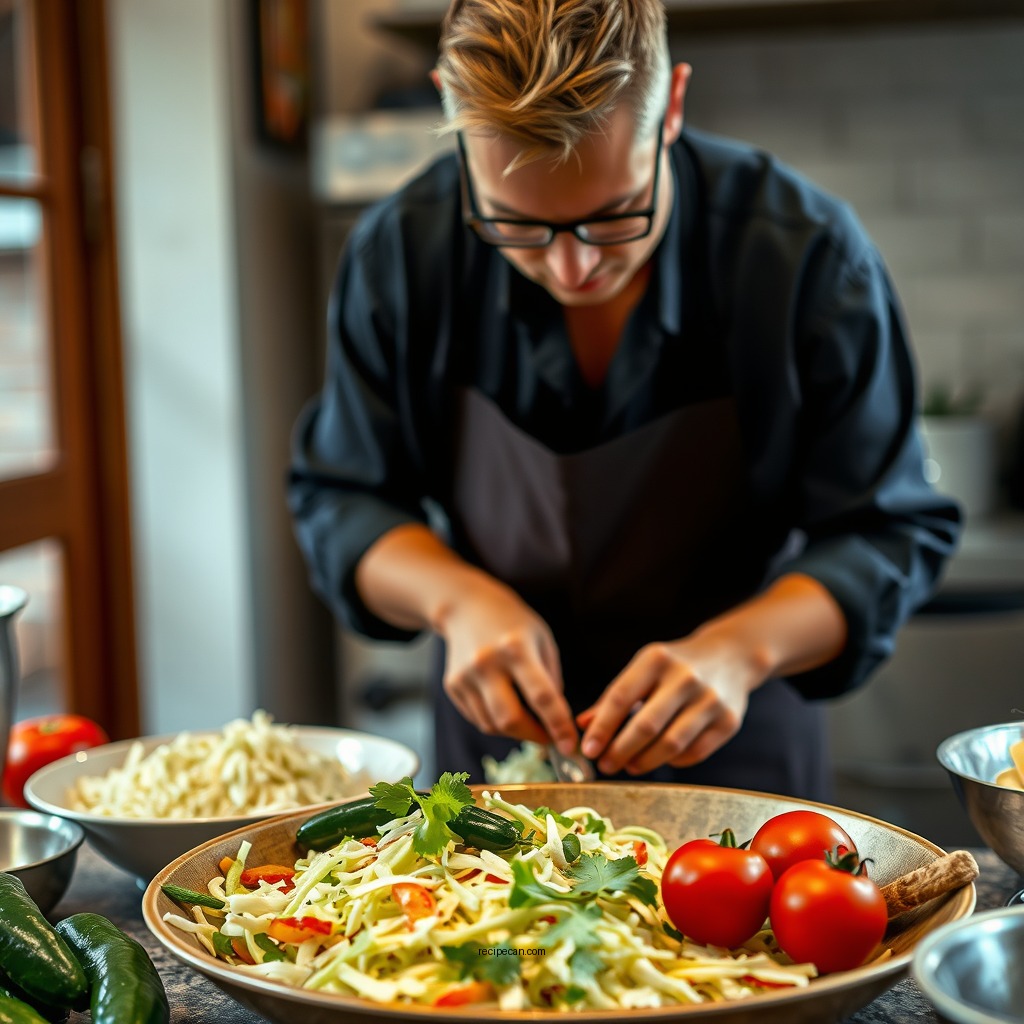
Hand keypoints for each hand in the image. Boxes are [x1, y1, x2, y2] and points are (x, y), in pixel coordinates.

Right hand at [437, 576, 577, 754]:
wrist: (466, 606)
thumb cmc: (513, 623)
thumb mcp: (542, 639)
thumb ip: (551, 678)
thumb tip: (554, 720)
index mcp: (516, 648)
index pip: (541, 696)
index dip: (558, 725)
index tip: (570, 745)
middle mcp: (486, 663)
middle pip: (510, 719)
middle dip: (534, 737)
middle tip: (550, 739)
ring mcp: (465, 675)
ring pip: (491, 725)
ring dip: (515, 732)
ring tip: (529, 722)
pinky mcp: (452, 685)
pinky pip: (478, 718)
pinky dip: (496, 723)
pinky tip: (506, 708)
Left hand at [577, 636, 756, 775]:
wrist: (730, 657)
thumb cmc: (674, 667)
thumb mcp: (643, 669)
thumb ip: (613, 697)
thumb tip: (582, 725)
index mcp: (656, 659)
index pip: (621, 697)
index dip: (602, 727)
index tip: (588, 749)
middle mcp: (685, 677)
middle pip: (646, 726)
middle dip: (620, 751)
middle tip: (605, 765)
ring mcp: (710, 699)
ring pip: (671, 744)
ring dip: (644, 761)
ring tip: (629, 766)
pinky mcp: (729, 721)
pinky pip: (694, 753)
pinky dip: (672, 761)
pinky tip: (660, 758)